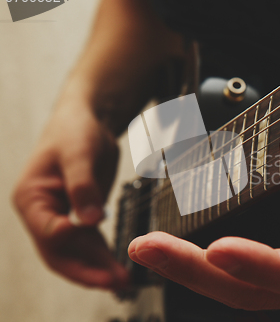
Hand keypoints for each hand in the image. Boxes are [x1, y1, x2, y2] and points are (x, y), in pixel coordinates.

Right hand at [12, 101, 127, 288]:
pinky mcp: (80, 217)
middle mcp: (42, 213)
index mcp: (32, 197)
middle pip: (60, 252)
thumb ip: (83, 186)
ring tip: (123, 281)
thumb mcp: (79, 154)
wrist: (86, 122)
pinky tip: (119, 267)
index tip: (91, 244)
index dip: (66, 240)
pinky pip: (90, 243)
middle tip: (115, 281)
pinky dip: (103, 256)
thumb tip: (91, 220)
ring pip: (77, 252)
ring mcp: (61, 218)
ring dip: (98, 268)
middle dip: (86, 270)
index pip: (46, 229)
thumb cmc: (75, 131)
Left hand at [128, 123, 279, 308]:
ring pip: (247, 292)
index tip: (217, 250)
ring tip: (150, 249)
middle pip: (256, 291)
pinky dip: (215, 272)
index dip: (263, 264)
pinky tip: (185, 253)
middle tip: (145, 247)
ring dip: (195, 273)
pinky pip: (255, 282)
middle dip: (196, 272)